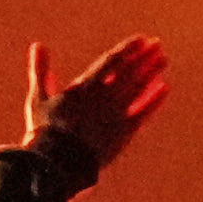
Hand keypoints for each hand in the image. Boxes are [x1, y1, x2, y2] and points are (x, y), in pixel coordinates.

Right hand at [24, 35, 173, 180]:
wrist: (59, 162)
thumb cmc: (45, 131)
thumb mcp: (39, 98)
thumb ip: (41, 71)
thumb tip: (37, 45)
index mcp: (84, 87)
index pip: (111, 62)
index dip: (127, 49)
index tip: (140, 39)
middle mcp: (104, 96)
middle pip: (129, 71)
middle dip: (143, 57)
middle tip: (157, 44)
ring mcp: (116, 113)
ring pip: (138, 88)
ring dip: (151, 72)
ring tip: (163, 59)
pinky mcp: (124, 132)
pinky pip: (143, 112)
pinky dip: (154, 100)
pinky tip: (165, 88)